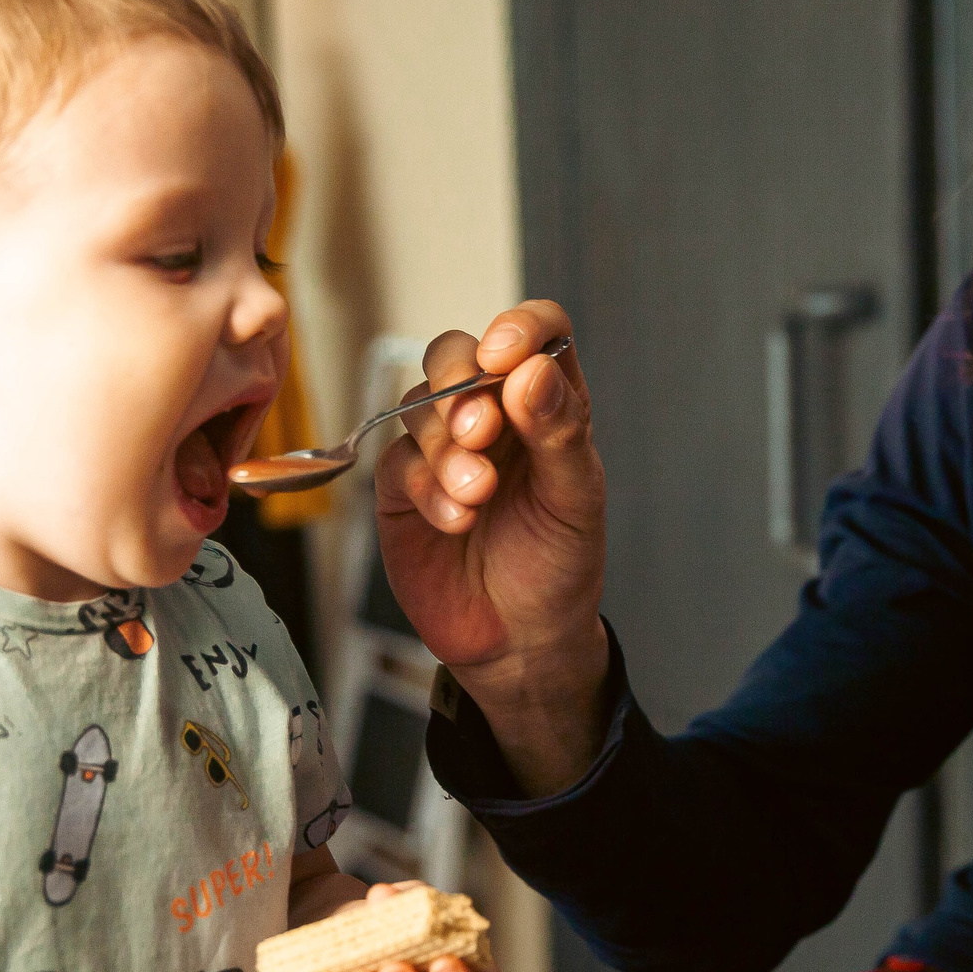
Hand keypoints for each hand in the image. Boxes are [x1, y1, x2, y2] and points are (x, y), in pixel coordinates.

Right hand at [374, 302, 608, 792]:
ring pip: (419, 405)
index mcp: (546, 402)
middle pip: (455, 354)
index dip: (518, 329)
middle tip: (480, 429)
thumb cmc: (559, 564)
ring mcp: (441, 448)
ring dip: (445, 445)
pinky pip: (396, 462)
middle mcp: (492, 414)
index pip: (535, 332)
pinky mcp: (401, 490)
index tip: (505, 357)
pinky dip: (426, 488)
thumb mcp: (576, 499)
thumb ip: (559, 430)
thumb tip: (532, 370)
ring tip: (477, 495)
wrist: (521, 643)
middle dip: (460, 385)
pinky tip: (456, 521)